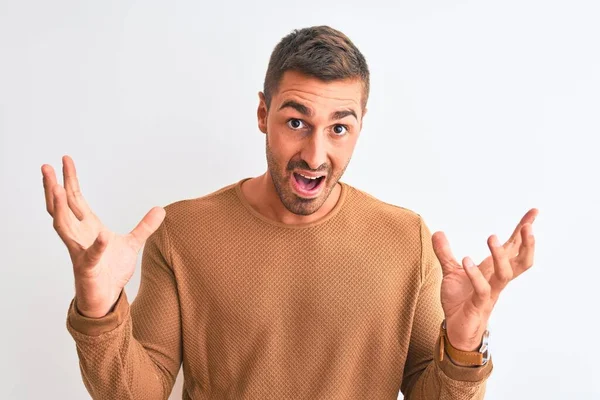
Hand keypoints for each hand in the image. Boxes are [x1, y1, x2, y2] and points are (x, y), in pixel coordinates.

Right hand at [42, 155, 164, 317]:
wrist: (107, 297)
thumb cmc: (112, 270)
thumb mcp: (133, 243)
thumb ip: (145, 226)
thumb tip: (161, 209)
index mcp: (88, 226)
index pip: (74, 197)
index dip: (70, 179)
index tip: (65, 159)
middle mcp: (79, 235)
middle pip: (61, 206)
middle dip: (52, 186)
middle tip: (46, 166)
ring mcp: (80, 251)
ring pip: (63, 226)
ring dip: (59, 207)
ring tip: (55, 188)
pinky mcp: (88, 268)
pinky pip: (92, 255)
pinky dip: (98, 246)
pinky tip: (103, 236)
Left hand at [431, 209, 537, 350]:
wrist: (456, 329)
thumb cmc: (460, 301)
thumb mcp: (450, 272)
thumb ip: (445, 253)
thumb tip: (438, 232)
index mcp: (493, 270)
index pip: (513, 247)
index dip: (523, 230)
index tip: (534, 212)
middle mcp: (496, 280)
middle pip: (522, 262)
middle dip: (527, 244)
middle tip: (527, 227)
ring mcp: (490, 293)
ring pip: (505, 274)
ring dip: (500, 255)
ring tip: (491, 237)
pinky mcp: (479, 305)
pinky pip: (482, 289)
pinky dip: (475, 275)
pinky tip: (466, 262)